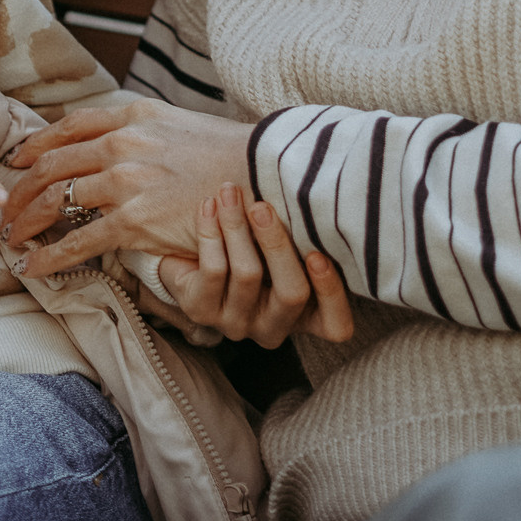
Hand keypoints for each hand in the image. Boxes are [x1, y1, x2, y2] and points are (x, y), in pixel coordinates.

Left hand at [2, 100, 251, 278]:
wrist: (270, 175)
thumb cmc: (235, 155)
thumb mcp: (184, 124)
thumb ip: (149, 132)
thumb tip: (128, 146)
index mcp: (134, 114)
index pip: (70, 126)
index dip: (37, 144)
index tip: (19, 160)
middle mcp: (123, 143)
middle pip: (51, 164)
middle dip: (20, 189)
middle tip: (3, 208)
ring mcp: (127, 181)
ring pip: (56, 200)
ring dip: (26, 221)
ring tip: (11, 237)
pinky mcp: (136, 221)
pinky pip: (79, 241)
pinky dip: (49, 256)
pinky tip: (32, 266)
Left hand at [158, 183, 355, 346]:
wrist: (185, 250)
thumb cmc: (246, 241)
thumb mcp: (277, 240)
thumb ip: (297, 232)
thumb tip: (307, 194)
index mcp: (304, 315)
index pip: (335, 326)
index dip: (331, 294)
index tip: (317, 255)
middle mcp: (272, 327)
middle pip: (292, 294)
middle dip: (278, 245)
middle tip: (261, 207)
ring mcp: (237, 324)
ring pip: (248, 275)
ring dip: (237, 226)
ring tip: (229, 193)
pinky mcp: (202, 312)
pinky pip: (213, 270)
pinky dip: (211, 232)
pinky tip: (208, 205)